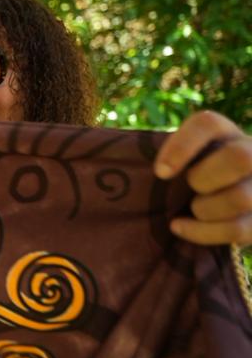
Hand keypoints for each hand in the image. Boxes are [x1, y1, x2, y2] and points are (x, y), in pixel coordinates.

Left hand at [155, 110, 251, 245]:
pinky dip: (204, 233)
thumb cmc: (183, 179)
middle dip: (204, 179)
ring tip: (192, 208)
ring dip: (205, 209)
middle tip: (189, 189)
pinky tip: (179, 227)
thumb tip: (118, 166)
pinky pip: (238, 230)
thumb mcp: (176, 161)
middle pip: (240, 158)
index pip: (209, 124)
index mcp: (225, 134)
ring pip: (241, 197)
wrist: (221, 202)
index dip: (183, 145)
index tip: (160, 172)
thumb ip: (160, 158)